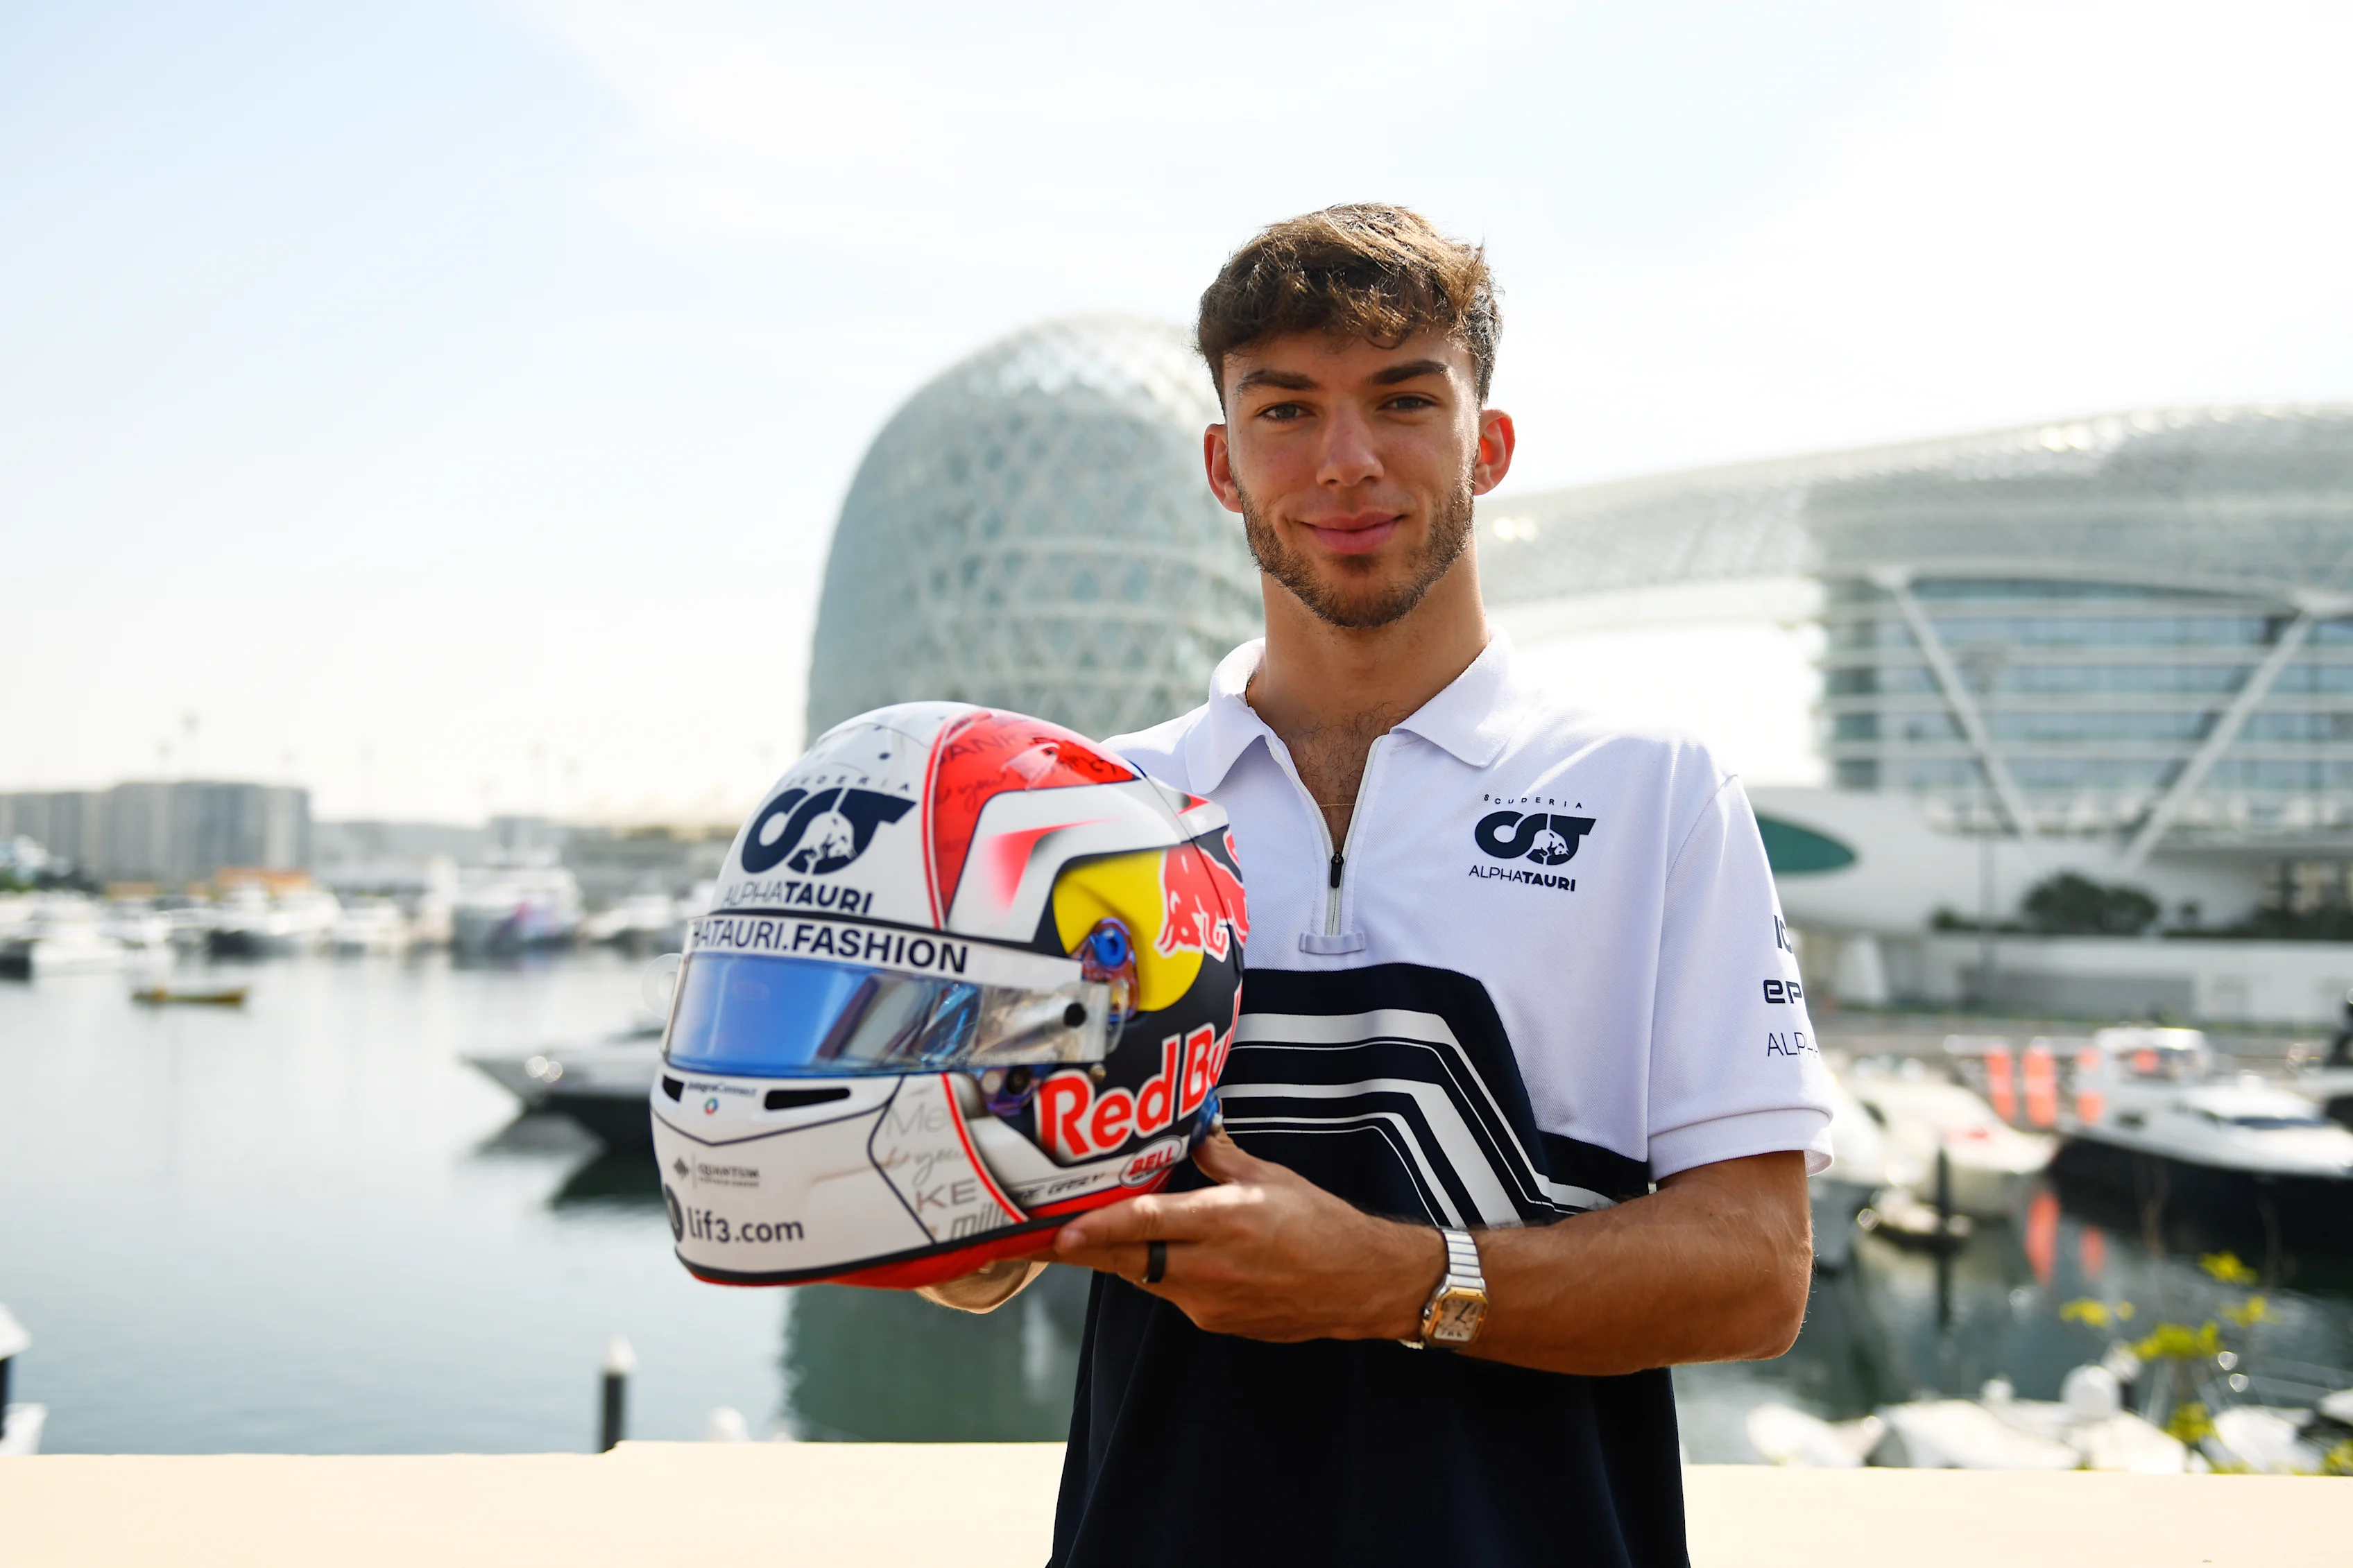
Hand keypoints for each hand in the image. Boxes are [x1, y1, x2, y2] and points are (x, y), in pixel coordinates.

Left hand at [1053, 1130, 1444, 1341]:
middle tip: (1039, 1238)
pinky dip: (1161, 1275)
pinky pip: (1174, 1295)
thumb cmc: (1319, 1222)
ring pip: (1147, 1278)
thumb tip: (1191, 1132)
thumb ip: (1220, 1156)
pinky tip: (1158, 1257)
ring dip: (1120, 1259)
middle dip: (1081, 1250)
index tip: (1056, 1231)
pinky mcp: (1217, 1321)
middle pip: (1128, 1260)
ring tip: (1083, 1240)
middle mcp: (1210, 1266)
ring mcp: (1211, 1300)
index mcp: (1222, 1220)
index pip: (1143, 1223)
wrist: (1359, 1283)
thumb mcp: (1269, 1177)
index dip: (1095, 1229)